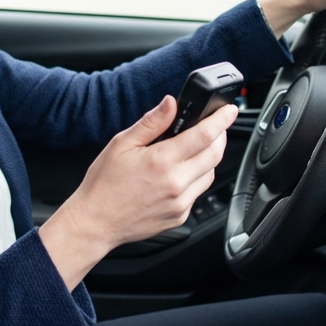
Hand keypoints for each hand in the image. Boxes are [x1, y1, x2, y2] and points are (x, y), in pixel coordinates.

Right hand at [39, 96, 237, 290]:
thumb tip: (171, 104)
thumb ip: (152, 123)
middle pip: (215, 154)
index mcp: (162, 161)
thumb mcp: (122, 144)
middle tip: (214, 127)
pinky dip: (196, 179)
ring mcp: (180, 203)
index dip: (221, 119)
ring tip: (193, 149)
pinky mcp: (180, 216)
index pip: (205, 135)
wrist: (96, 222)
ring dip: (209, 158)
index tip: (229, 110)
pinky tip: (179, 173)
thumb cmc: (104, 184)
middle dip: (220, 137)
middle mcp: (176, 183)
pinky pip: (198, 193)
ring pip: (210, 174)